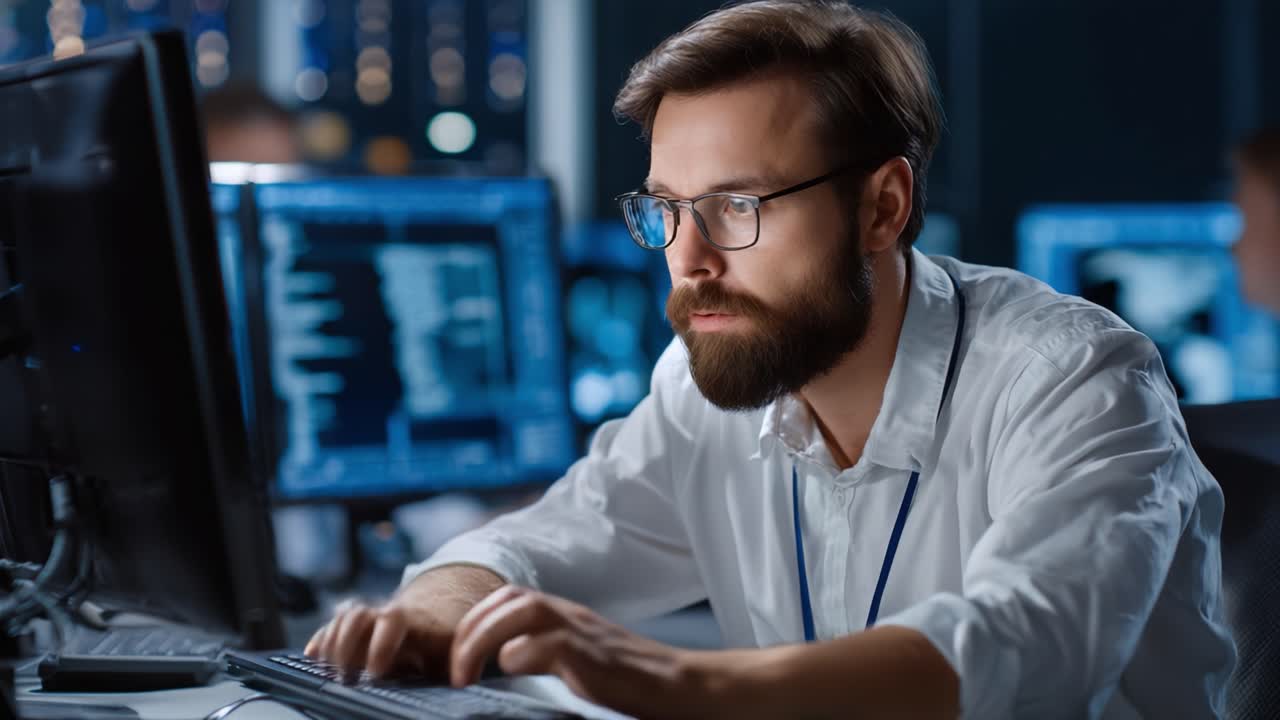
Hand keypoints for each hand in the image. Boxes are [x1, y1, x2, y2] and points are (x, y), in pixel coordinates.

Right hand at [304, 565, 504, 678]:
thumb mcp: (452, 651)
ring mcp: (368, 617)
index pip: (392, 621)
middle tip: (344, 677)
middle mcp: (386, 613)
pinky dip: (320, 640)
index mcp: (413, 619)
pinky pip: (332, 625)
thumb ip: (454, 665)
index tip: (375, 672)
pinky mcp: (355, 625)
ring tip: (328, 672)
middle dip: (345, 644)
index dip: (380, 644)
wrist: (439, 609)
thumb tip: (462, 680)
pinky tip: (312, 655)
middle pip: (358, 615)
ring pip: (342, 617)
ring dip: (331, 643)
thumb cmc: (445, 640)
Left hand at [449, 585, 726, 718]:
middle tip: (455, 672)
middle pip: (508, 597)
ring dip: (483, 638)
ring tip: (467, 675)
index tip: (458, 660)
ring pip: (522, 608)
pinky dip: (520, 654)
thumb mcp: (579, 657)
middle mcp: (569, 614)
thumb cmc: (628, 680)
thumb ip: (545, 651)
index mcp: (564, 614)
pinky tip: (511, 673)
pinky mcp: (593, 656)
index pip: (508, 596)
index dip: (474, 621)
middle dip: (469, 630)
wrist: (677, 686)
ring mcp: (582, 631)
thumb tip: (502, 662)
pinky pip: (548, 642)